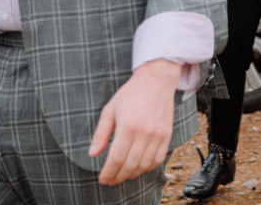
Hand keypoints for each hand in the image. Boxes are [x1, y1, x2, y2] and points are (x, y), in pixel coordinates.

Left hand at [90, 59, 181, 184]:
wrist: (156, 80)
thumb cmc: (131, 94)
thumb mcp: (109, 110)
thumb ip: (101, 134)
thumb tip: (93, 154)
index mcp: (127, 126)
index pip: (116, 158)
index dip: (108, 172)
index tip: (103, 178)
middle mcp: (144, 132)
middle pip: (130, 165)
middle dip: (118, 176)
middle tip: (111, 180)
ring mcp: (158, 134)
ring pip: (145, 165)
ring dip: (133, 174)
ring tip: (123, 174)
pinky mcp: (167, 134)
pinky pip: (159, 158)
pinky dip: (148, 167)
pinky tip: (140, 166)